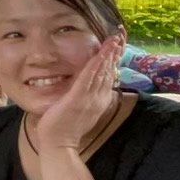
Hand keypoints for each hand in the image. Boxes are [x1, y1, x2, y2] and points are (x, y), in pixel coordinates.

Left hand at [32, 35, 123, 152]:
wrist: (58, 145)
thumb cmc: (64, 129)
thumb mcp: (78, 110)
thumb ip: (83, 98)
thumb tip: (83, 88)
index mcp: (98, 99)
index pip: (108, 75)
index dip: (113, 59)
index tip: (118, 44)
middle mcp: (97, 97)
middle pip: (109, 70)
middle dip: (115, 51)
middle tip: (120, 34)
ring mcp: (89, 97)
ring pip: (102, 72)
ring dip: (108, 54)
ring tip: (115, 39)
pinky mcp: (78, 98)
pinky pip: (88, 78)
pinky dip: (96, 65)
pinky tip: (101, 54)